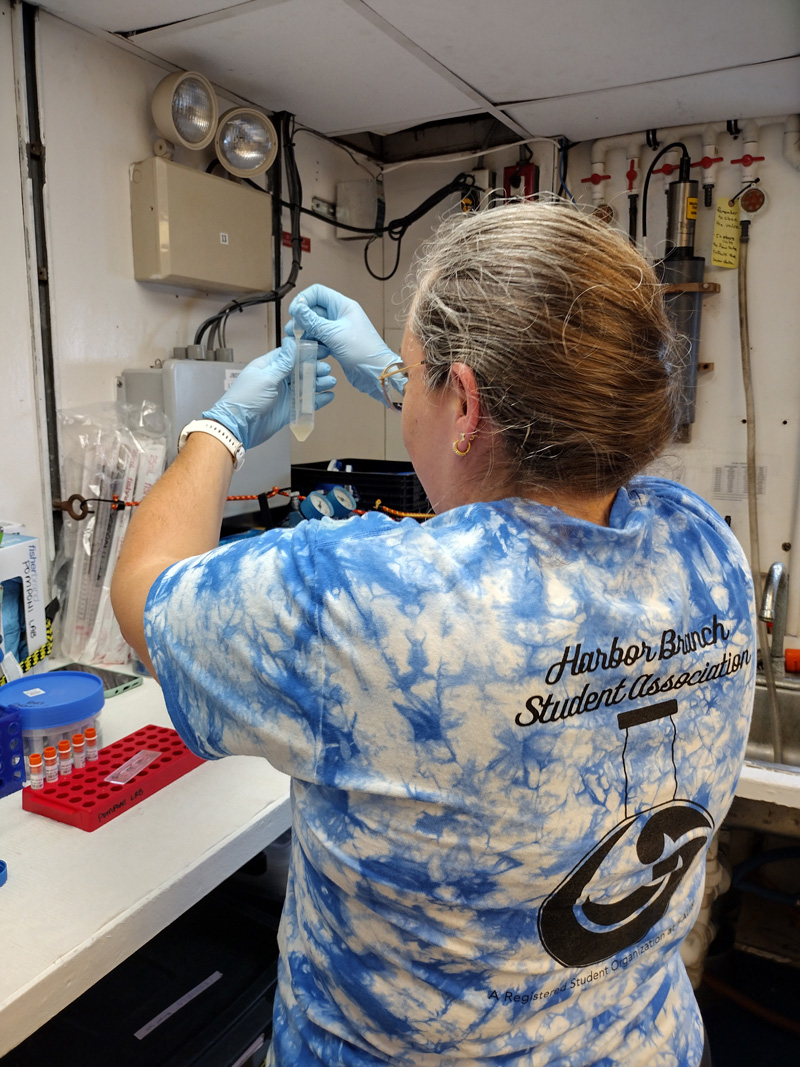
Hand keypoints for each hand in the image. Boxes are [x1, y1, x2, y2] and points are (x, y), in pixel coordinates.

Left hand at [202, 339, 335, 449]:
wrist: (238, 427)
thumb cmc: (246, 398)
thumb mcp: (266, 377)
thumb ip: (283, 363)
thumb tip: (292, 342)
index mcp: (269, 366)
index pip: (290, 354)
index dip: (306, 351)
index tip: (321, 350)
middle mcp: (277, 379)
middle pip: (301, 370)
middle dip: (315, 368)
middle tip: (326, 369)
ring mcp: (283, 395)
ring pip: (305, 386)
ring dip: (318, 383)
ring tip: (330, 382)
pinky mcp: (288, 410)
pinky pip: (305, 403)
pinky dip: (317, 400)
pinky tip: (328, 396)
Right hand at [287, 284, 396, 403]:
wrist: (377, 373)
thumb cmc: (363, 351)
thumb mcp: (334, 335)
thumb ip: (313, 322)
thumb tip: (297, 308)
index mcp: (343, 306)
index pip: (318, 292)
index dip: (303, 299)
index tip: (294, 313)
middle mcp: (340, 315)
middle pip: (314, 309)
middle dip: (301, 319)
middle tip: (293, 332)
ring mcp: (338, 330)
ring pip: (314, 325)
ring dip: (305, 332)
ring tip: (297, 342)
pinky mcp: (336, 343)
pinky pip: (319, 338)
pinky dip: (311, 342)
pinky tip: (307, 350)